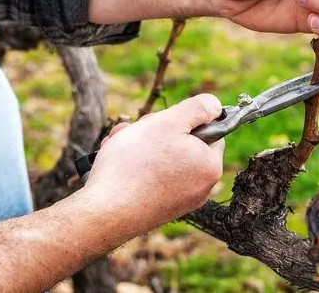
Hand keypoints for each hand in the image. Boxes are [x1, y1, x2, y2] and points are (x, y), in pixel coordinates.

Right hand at [81, 94, 224, 233]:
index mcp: (211, 166)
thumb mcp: (170, 122)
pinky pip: (151, 178)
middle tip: (131, 132)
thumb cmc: (136, 164)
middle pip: (182, 144)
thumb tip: (215, 106)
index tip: (160, 121)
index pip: (208, 131)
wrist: (103, 213)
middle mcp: (200, 188)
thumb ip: (198, 109)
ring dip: (138, 146)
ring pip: (161, 159)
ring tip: (116, 147)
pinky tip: (115, 166)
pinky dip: (134, 168)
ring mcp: (179, 202)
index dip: (182, 119)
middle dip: (154, 132)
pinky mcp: (158, 210)